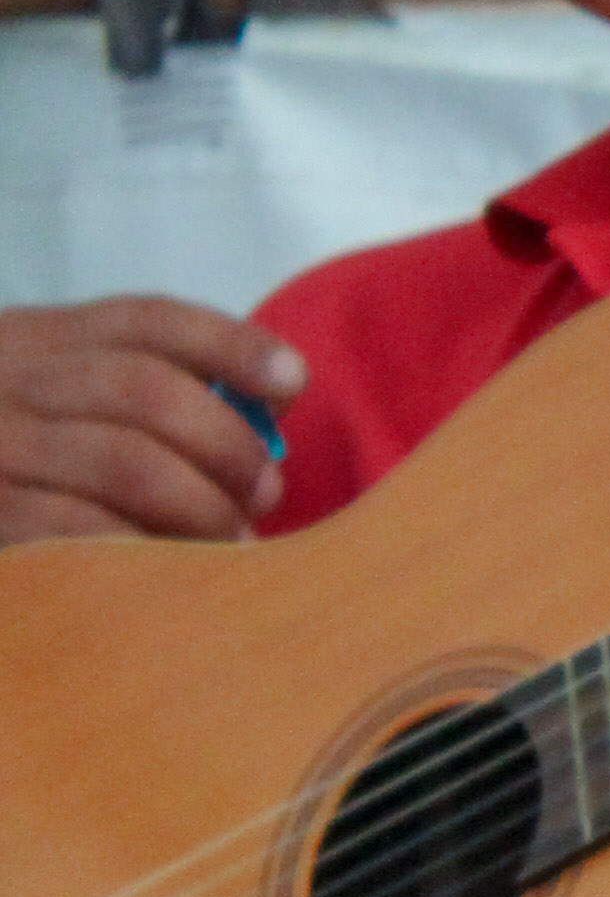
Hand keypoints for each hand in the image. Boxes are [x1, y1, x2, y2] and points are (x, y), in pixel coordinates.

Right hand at [0, 296, 305, 543]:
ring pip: (121, 461)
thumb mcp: (50, 404)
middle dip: (224, 442)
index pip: (145, 320)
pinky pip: (73, 532)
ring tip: (236, 544)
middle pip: (143, 388)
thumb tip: (270, 403)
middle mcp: (2, 381)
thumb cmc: (8, 467)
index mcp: (30, 340)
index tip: (294, 381)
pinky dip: (139, 551)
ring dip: (200, 506)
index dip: (230, 344)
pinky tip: (168, 576)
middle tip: (264, 491)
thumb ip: (140, 394)